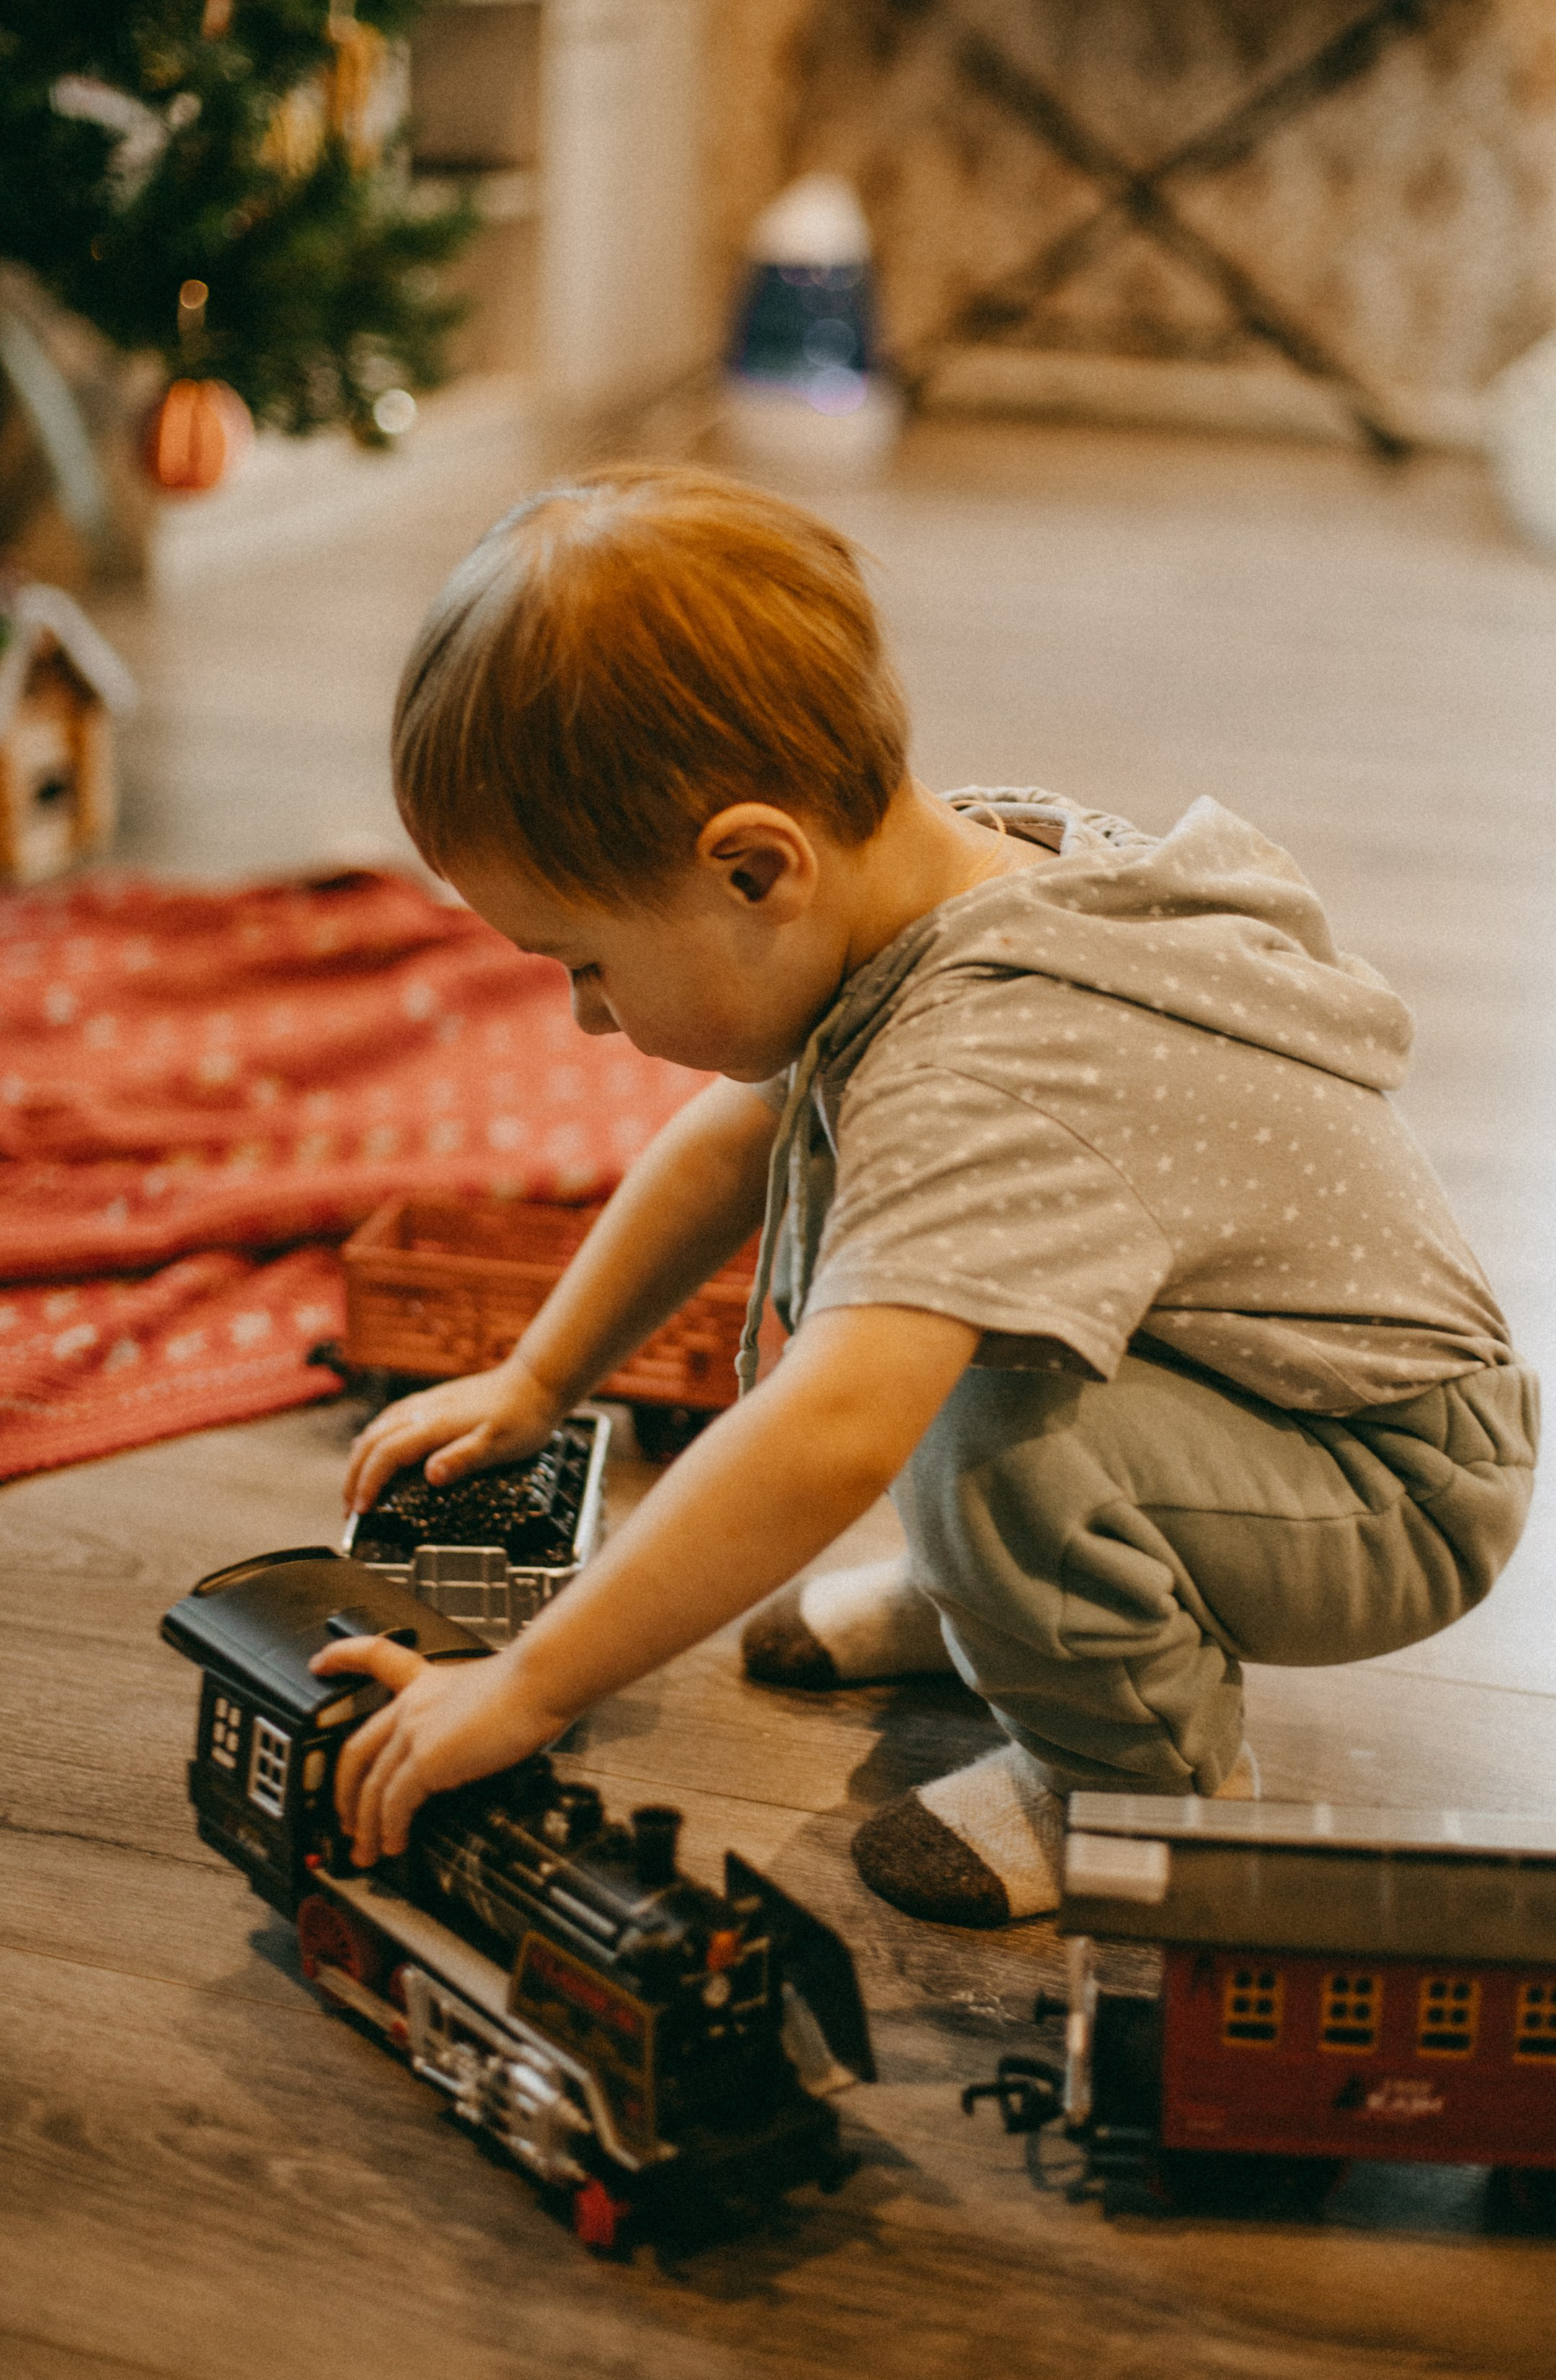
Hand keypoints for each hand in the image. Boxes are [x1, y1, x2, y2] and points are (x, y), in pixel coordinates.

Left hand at [310, 1635, 567, 1864]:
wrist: (540, 1681)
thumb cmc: (532, 1684)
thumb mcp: (492, 1691)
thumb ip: (474, 1714)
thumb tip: (482, 1741)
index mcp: (427, 1681)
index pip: (376, 1658)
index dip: (342, 1659)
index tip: (321, 1662)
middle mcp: (412, 1704)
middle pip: (356, 1749)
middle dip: (344, 1791)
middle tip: (345, 1819)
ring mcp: (414, 1731)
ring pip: (370, 1786)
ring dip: (365, 1825)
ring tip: (367, 1850)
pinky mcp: (424, 1759)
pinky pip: (393, 1803)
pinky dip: (388, 1829)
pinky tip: (395, 1844)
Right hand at [343, 1357, 567, 1513]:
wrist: (536, 1381)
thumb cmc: (522, 1416)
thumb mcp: (499, 1444)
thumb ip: (464, 1459)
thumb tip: (430, 1476)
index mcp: (434, 1424)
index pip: (386, 1455)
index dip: (368, 1484)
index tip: (361, 1511)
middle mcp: (423, 1410)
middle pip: (371, 1441)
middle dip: (354, 1476)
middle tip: (350, 1508)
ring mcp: (427, 1402)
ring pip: (377, 1427)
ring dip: (360, 1457)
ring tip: (356, 1486)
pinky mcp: (434, 1400)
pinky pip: (390, 1418)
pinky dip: (374, 1438)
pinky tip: (377, 1447)